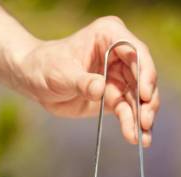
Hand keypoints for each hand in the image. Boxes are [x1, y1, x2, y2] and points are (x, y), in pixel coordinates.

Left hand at [12, 16, 159, 146]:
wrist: (33, 80)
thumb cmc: (45, 66)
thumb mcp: (61, 73)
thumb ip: (82, 82)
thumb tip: (100, 89)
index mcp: (109, 35)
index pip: (136, 52)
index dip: (145, 73)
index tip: (144, 94)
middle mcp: (120, 54)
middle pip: (143, 77)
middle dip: (147, 101)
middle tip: (146, 121)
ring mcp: (119, 76)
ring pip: (139, 97)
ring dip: (143, 118)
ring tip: (143, 138)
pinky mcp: (114, 96)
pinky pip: (128, 111)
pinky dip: (132, 125)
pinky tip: (135, 138)